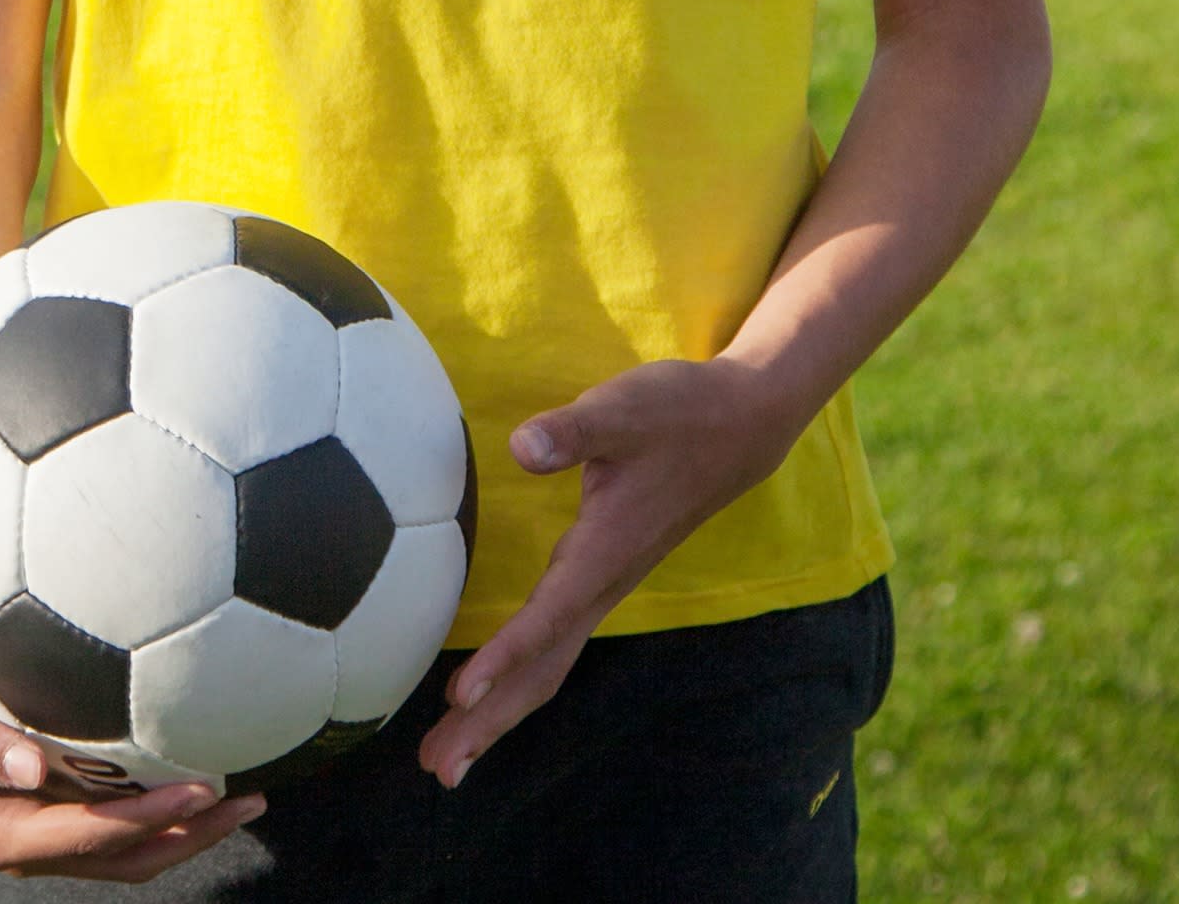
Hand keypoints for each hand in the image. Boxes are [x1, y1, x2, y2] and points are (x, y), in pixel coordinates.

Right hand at [0, 617, 260, 881]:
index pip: (92, 838)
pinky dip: (159, 801)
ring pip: (127, 846)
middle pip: (125, 857)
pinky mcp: (48, 804)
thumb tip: (30, 765)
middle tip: (250, 797)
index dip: (151, 820)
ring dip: (186, 827)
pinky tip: (195, 757)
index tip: (205, 786)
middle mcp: (26, 841)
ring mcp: (41, 827)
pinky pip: (115, 816)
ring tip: (245, 791)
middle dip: (190, 835)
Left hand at [416, 357, 805, 790]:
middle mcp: (604, 582)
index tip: (459, 697)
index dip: (503, 657)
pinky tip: (491, 696)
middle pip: (544, 669)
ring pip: (550, 665)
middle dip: (492, 721)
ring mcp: (605, 585)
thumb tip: (521, 446)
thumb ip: (572, 430)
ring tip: (450, 758)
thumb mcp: (623, 408)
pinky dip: (520, 679)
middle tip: (440, 769)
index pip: (547, 617)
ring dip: (501, 713)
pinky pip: (555, 645)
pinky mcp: (602, 577)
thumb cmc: (678, 412)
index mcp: (604, 552)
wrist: (739, 427)